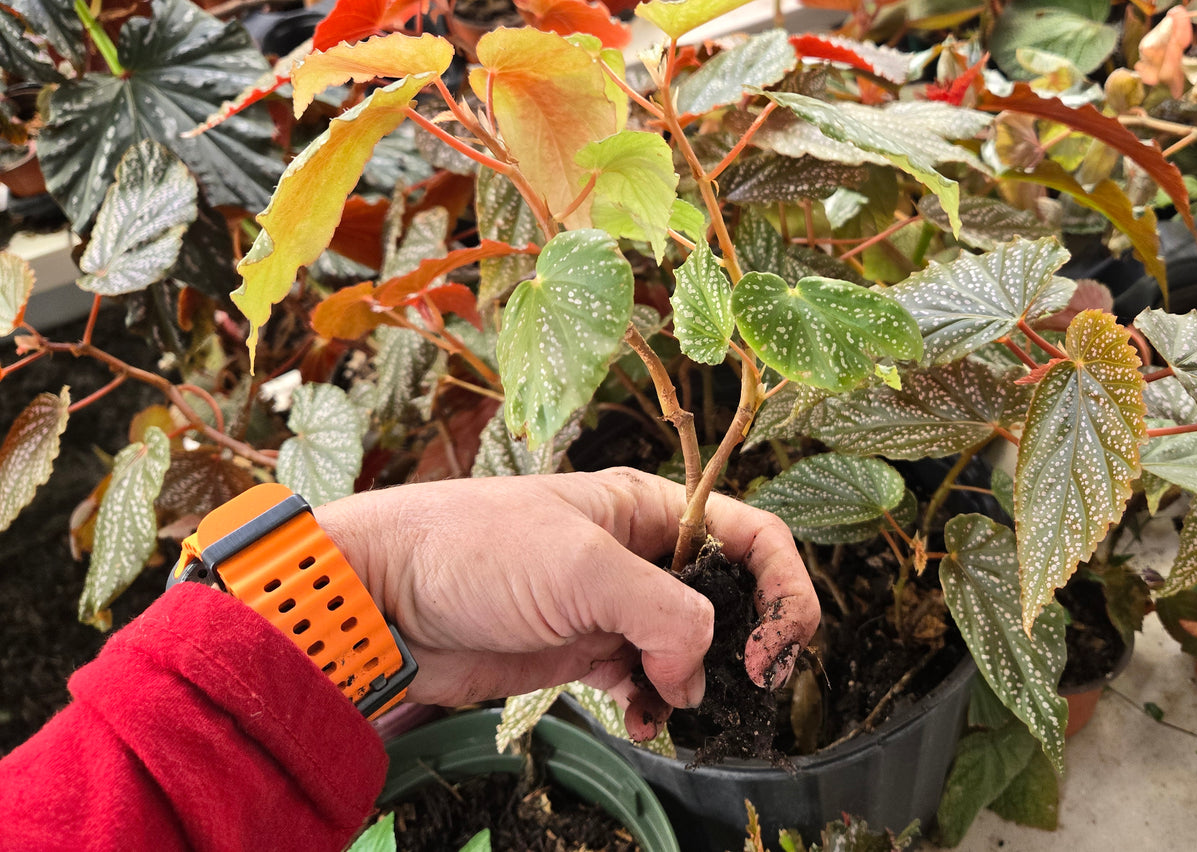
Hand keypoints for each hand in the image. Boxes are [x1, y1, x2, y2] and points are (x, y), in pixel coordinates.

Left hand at [315, 468, 819, 737]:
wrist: (384, 600)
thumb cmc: (472, 550)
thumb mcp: (582, 567)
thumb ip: (664, 612)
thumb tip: (699, 670)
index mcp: (649, 507)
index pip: (752, 536)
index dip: (781, 588)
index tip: (772, 646)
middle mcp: (640, 552)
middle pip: (731, 594)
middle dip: (747, 641)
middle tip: (746, 685)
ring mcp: (612, 604)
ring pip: (691, 646)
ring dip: (695, 682)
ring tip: (667, 704)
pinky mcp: (583, 649)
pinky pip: (647, 679)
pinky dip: (656, 704)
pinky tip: (641, 719)